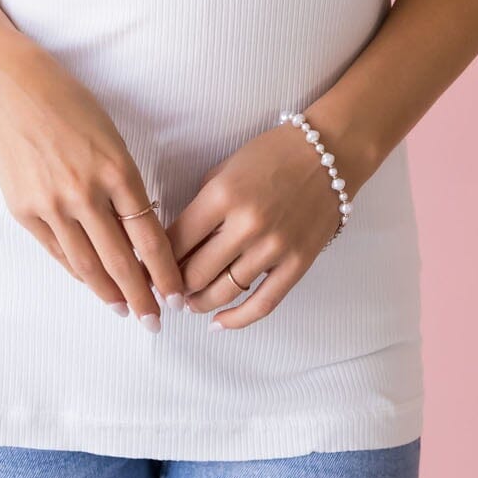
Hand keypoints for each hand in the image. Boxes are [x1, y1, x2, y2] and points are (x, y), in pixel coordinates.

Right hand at [0, 42, 187, 326]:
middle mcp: (85, 192)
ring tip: (124, 309)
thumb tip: (138, 230)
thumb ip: (124, 184)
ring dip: (108, 292)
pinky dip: (76, 271)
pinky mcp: (24, 210)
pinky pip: (57, 251)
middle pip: (121, 260)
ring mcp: (52, 204)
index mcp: (116, 170)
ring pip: (86, 265)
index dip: (165, 271)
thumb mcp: (111, 137)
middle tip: (156, 320)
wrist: (11, 88)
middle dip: (141, 296)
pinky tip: (90, 283)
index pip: (149, 235)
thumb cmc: (69, 104)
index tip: (176, 293)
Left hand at [164, 119, 343, 330]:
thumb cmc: (272, 156)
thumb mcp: (224, 169)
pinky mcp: (298, 263)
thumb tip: (173, 243)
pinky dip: (237, 320)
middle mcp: (247, 225)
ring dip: (199, 303)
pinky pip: (263, 303)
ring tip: (188, 303)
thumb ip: (200, 206)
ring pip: (223, 292)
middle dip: (175, 285)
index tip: (148, 268)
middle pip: (195, 273)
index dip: (156, 259)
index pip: (176, 241)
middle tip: (167, 289)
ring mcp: (274, 247)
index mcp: (223, 195)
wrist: (328, 153)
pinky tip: (218, 323)